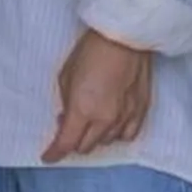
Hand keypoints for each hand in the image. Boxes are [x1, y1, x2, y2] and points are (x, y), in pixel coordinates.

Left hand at [42, 29, 153, 162]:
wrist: (125, 35)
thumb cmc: (92, 49)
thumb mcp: (66, 75)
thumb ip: (66, 102)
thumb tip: (67, 117)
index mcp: (82, 110)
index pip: (66, 144)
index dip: (54, 153)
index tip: (48, 156)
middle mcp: (105, 120)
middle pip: (86, 147)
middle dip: (74, 140)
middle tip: (69, 124)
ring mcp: (126, 117)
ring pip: (107, 142)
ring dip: (95, 136)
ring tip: (92, 117)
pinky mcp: (142, 110)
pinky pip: (128, 135)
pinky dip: (117, 134)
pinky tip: (112, 124)